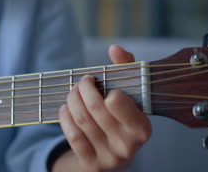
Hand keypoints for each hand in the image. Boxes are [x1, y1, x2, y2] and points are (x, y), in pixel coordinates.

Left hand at [53, 45, 151, 171]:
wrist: (113, 155)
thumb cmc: (121, 117)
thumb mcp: (130, 94)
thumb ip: (125, 68)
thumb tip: (115, 48)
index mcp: (142, 128)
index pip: (117, 102)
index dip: (104, 89)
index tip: (98, 81)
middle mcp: (128, 146)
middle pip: (95, 108)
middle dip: (82, 89)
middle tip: (81, 82)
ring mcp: (109, 158)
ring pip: (81, 120)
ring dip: (72, 100)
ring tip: (73, 93)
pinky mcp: (92, 164)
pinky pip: (73, 136)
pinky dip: (65, 118)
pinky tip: (66, 109)